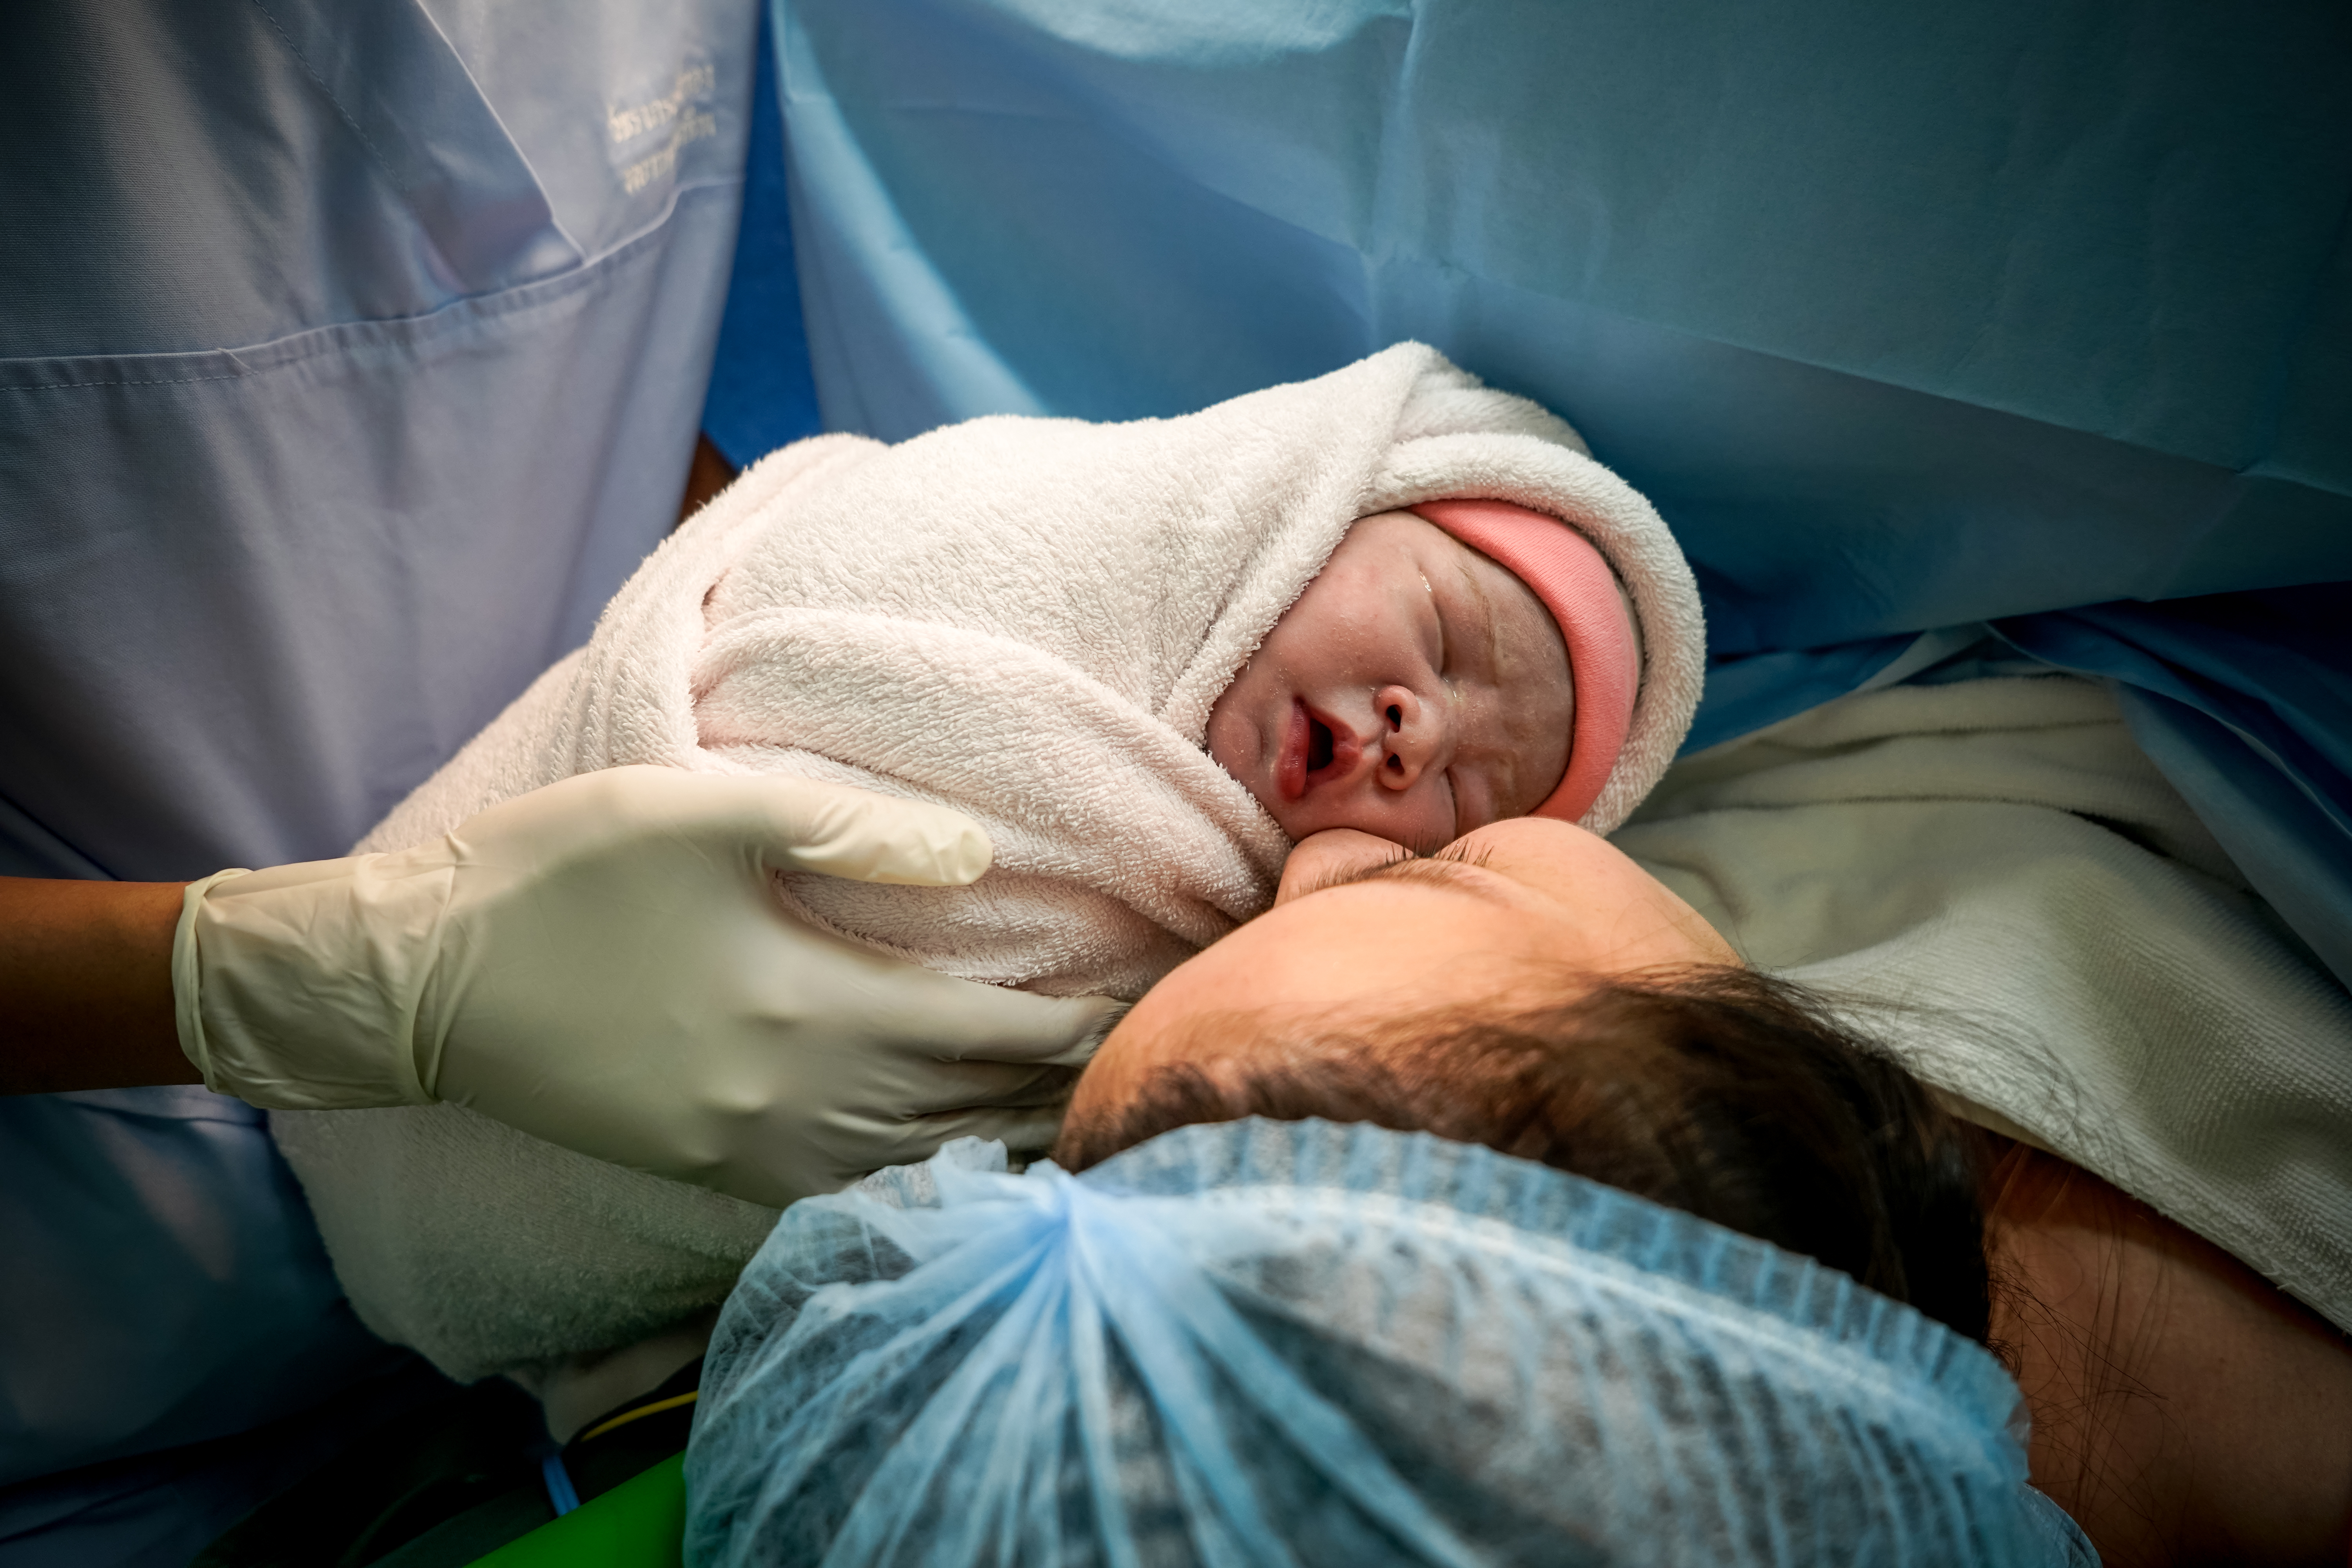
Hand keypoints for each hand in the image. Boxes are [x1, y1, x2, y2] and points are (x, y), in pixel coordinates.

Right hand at [177, 768, 1120, 1206]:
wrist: (418, 977)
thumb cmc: (561, 876)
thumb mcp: (704, 815)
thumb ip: (852, 832)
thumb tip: (981, 858)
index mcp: (807, 1010)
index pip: (988, 1036)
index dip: (1079, 1026)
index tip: (1151, 1009)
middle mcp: (789, 1102)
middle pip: (966, 1113)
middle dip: (1058, 1090)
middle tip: (1141, 1073)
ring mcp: (742, 1150)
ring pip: (913, 1162)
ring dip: (997, 1144)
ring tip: (1069, 1122)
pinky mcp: (699, 1168)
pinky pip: (838, 1193)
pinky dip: (912, 1178)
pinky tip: (943, 1163)